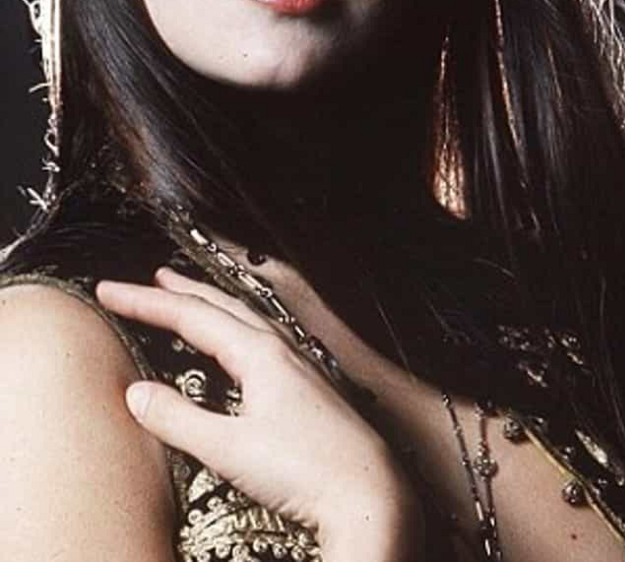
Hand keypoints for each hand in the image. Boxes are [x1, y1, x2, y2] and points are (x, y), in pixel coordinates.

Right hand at [96, 268, 423, 561]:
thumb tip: (137, 393)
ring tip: (189, 297)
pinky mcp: (307, 384)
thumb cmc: (307, 469)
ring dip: (210, 303)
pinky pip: (260, 336)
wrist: (368, 491)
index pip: (189, 315)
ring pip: (243, 317)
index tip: (110, 290)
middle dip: (179, 290)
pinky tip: (238, 342)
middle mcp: (279, 349)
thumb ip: (180, 419)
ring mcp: (297, 364)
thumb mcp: (229, 448)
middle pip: (219, 305)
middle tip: (148, 279)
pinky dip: (234, 325)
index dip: (145, 302)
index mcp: (258, 353)